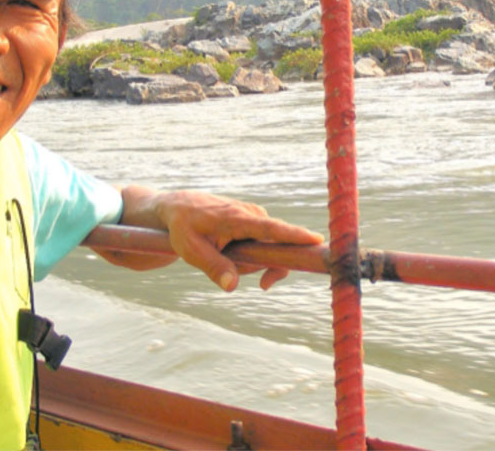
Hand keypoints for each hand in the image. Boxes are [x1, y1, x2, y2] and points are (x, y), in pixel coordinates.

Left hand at [120, 186, 323, 290]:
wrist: (178, 207)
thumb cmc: (183, 228)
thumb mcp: (191, 251)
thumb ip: (214, 267)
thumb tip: (232, 286)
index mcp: (239, 219)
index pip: (272, 228)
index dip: (295, 235)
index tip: (317, 240)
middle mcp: (253, 215)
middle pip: (279, 245)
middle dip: (270, 267)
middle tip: (263, 285)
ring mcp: (255, 217)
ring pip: (270, 248)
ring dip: (254, 262)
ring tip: (226, 257)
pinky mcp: (255, 221)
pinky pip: (265, 244)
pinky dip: (253, 256)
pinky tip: (232, 255)